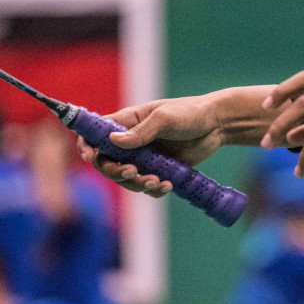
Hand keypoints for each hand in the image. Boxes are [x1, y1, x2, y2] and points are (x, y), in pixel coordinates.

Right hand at [77, 95, 223, 196]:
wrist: (217, 125)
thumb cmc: (190, 113)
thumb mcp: (165, 118)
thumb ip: (141, 131)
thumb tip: (112, 140)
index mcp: (127, 122)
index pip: (96, 134)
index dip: (86, 146)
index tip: (90, 157)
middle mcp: (131, 141)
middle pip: (107, 163)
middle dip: (115, 171)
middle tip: (133, 172)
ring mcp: (144, 157)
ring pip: (127, 178)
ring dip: (137, 184)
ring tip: (156, 181)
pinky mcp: (159, 170)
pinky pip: (148, 186)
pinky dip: (154, 189)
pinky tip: (167, 186)